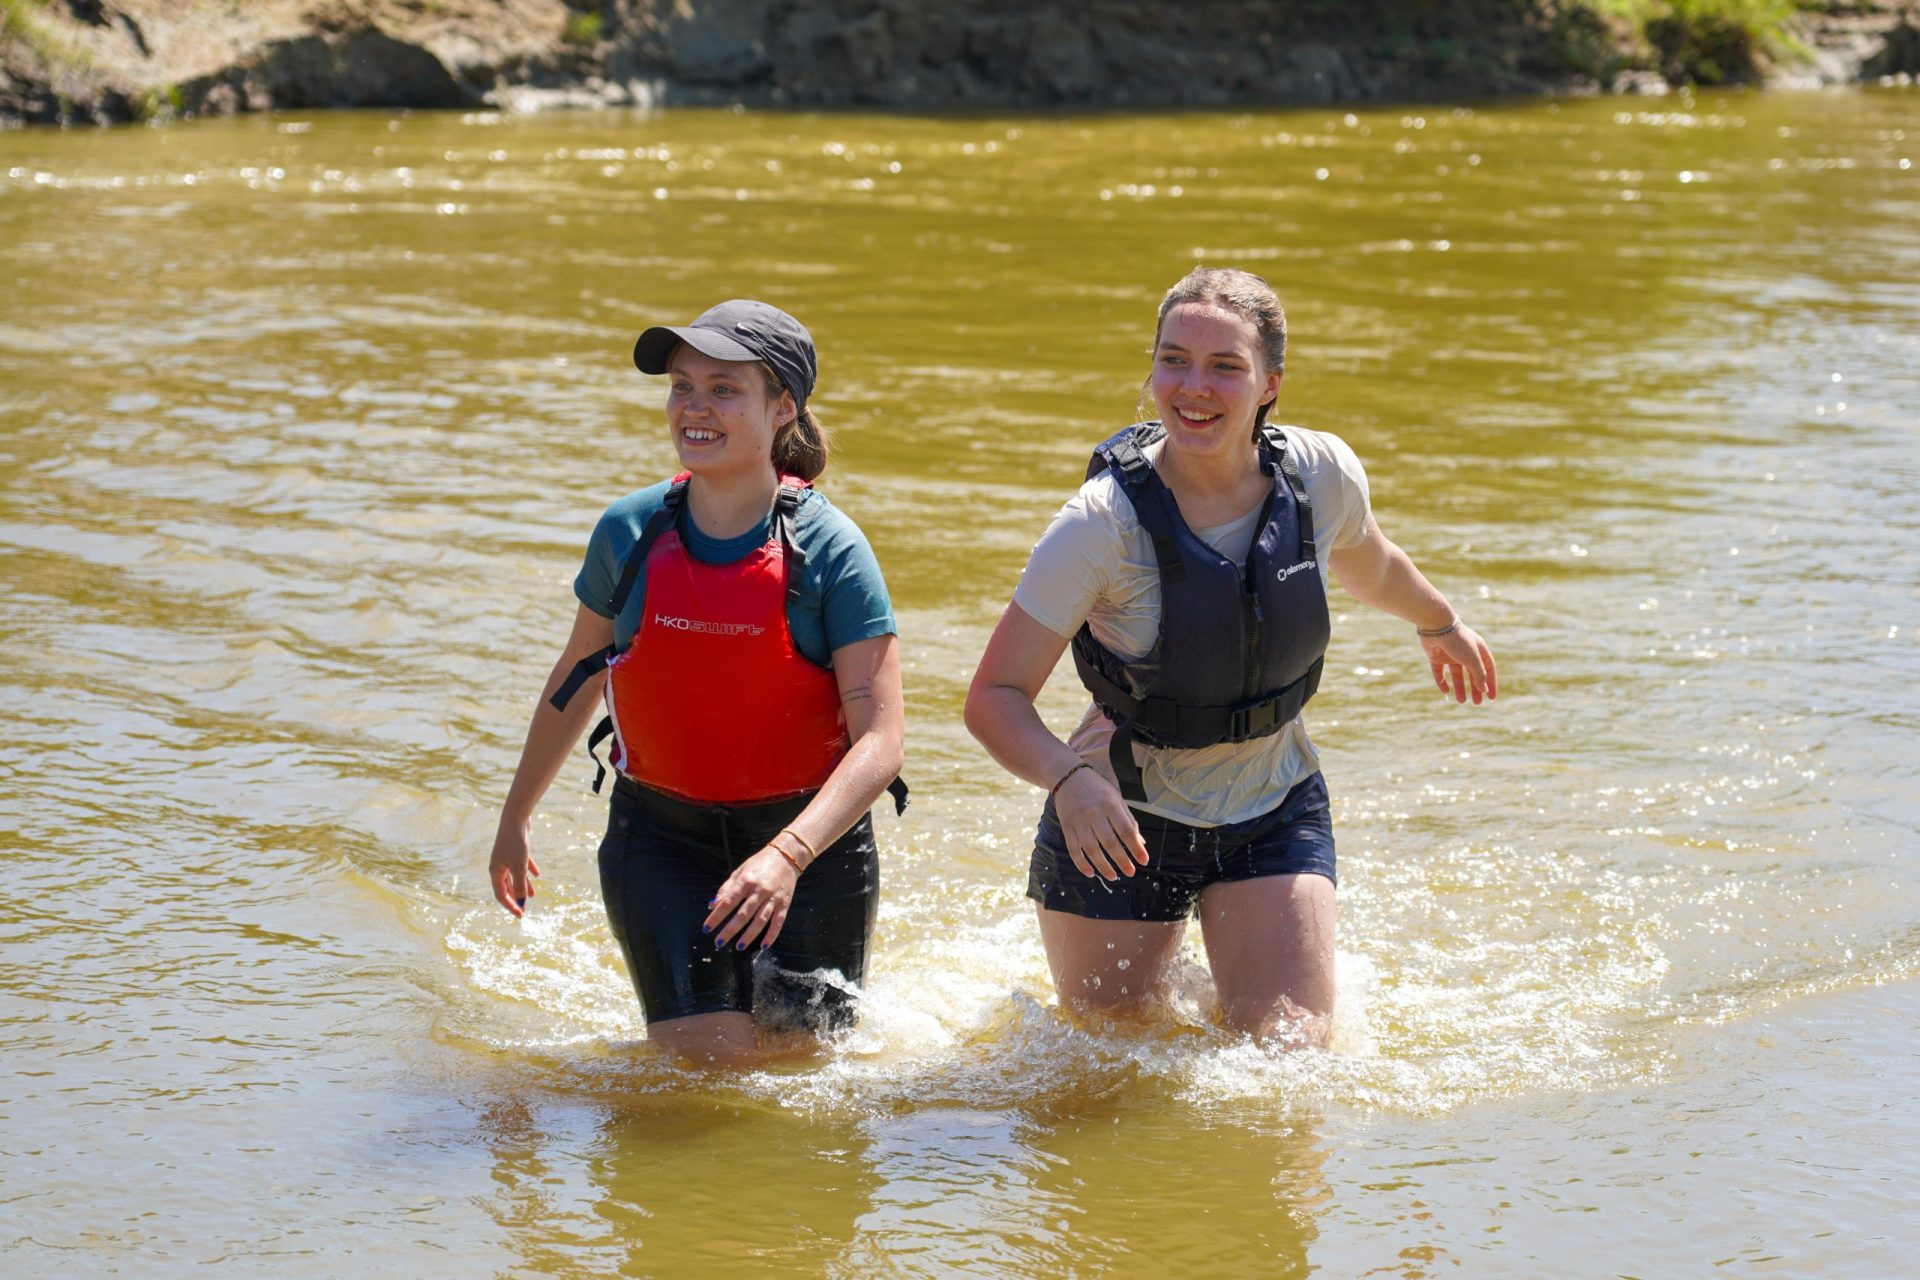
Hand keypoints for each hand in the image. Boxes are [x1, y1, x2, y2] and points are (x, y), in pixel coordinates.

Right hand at [489, 820, 540, 917]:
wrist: (516, 818)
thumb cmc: (515, 843)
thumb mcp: (519, 867)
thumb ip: (520, 884)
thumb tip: (522, 901)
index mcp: (495, 872)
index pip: (501, 894)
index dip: (510, 905)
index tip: (521, 914)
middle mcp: (499, 866)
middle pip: (507, 886)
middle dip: (517, 897)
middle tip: (525, 908)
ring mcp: (507, 857)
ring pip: (515, 876)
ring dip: (524, 885)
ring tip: (533, 895)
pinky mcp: (516, 849)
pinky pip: (522, 864)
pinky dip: (529, 870)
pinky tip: (537, 875)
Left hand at [704, 848, 798, 951]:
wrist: (786, 856)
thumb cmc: (760, 864)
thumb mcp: (740, 871)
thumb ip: (726, 888)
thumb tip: (712, 904)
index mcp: (746, 881)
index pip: (728, 902)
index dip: (717, 916)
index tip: (707, 928)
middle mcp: (760, 890)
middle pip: (743, 914)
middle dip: (730, 930)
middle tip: (718, 942)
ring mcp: (773, 898)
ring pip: (760, 920)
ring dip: (749, 935)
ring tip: (738, 947)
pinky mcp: (784, 904)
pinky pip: (778, 922)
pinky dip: (771, 935)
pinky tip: (763, 946)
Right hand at [1053, 762, 1151, 881]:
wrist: (1068, 776)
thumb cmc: (1097, 788)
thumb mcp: (1116, 798)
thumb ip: (1128, 820)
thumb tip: (1141, 843)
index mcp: (1110, 805)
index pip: (1126, 831)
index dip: (1136, 848)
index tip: (1144, 861)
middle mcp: (1094, 813)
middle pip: (1110, 843)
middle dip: (1122, 860)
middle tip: (1131, 872)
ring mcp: (1079, 821)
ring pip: (1091, 849)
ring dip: (1103, 866)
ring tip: (1113, 876)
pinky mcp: (1067, 827)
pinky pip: (1073, 849)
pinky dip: (1081, 863)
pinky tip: (1091, 872)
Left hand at [1420, 623, 1497, 704]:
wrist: (1436, 627)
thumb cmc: (1458, 641)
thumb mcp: (1472, 659)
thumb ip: (1479, 675)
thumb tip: (1484, 690)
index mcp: (1479, 650)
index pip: (1488, 669)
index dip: (1490, 683)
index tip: (1491, 698)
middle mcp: (1466, 652)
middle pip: (1473, 674)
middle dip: (1475, 688)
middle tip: (1477, 703)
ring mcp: (1450, 654)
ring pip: (1457, 674)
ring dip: (1460, 687)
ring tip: (1461, 701)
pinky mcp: (1436, 656)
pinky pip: (1440, 672)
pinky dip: (1442, 682)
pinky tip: (1445, 691)